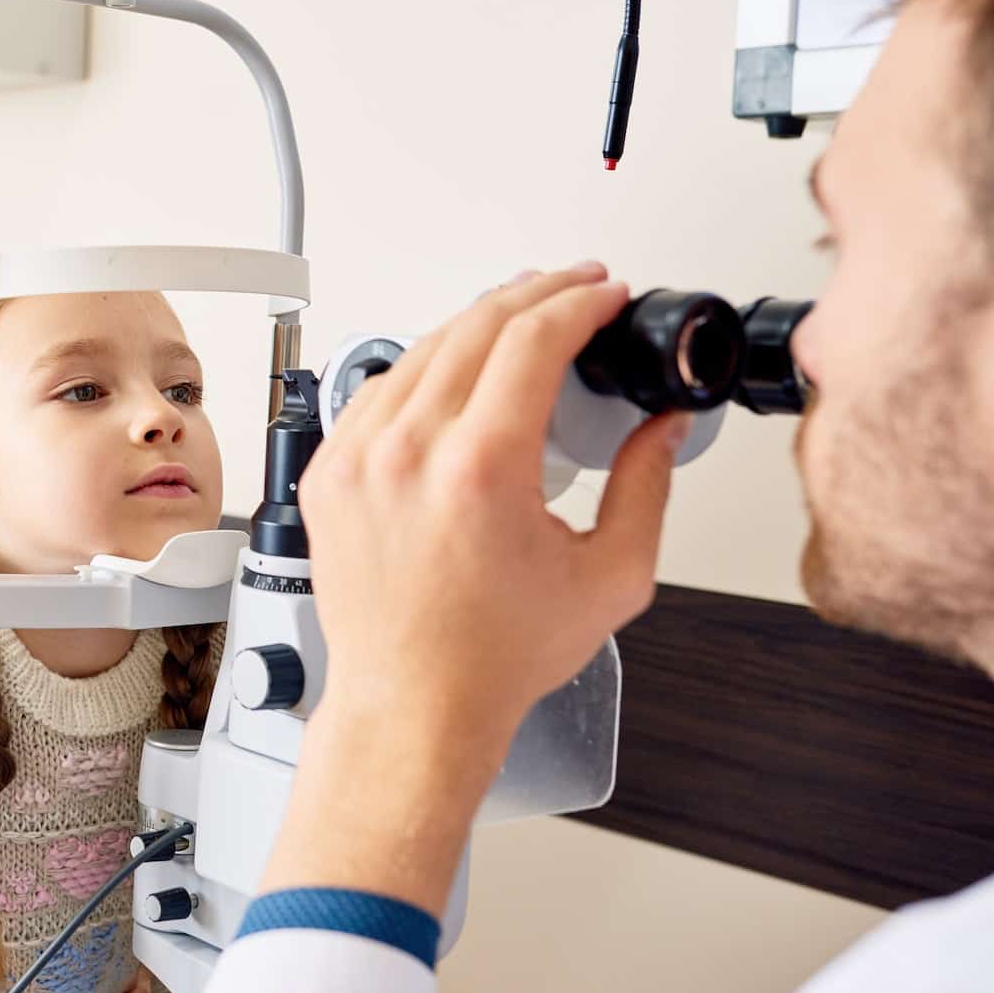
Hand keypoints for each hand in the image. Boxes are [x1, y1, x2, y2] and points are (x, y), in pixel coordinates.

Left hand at [265, 266, 686, 913]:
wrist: (413, 704)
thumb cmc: (495, 658)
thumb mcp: (610, 576)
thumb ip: (648, 486)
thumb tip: (664, 424)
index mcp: (479, 467)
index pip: (532, 337)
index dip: (578, 300)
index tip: (604, 294)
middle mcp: (408, 452)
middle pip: (475, 325)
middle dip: (536, 293)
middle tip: (574, 289)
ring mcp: (358, 459)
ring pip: (421, 349)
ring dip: (478, 323)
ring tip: (521, 321)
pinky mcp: (329, 474)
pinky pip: (377, 391)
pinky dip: (422, 368)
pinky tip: (454, 372)